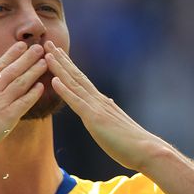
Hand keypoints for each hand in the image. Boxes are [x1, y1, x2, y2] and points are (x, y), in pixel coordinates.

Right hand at [0, 42, 46, 159]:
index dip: (10, 55)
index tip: (20, 46)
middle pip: (12, 70)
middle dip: (27, 58)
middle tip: (39, 48)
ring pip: (21, 82)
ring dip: (34, 71)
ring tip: (45, 61)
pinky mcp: (7, 117)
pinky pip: (25, 102)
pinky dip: (34, 94)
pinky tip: (42, 86)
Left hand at [44, 41, 161, 170]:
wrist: (146, 150)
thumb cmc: (132, 144)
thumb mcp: (115, 125)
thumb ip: (109, 113)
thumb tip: (107, 103)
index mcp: (101, 103)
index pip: (81, 81)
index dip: (68, 66)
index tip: (58, 53)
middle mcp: (98, 101)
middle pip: (76, 76)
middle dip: (61, 59)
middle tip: (48, 43)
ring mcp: (97, 108)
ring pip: (74, 84)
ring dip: (59, 68)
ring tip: (47, 54)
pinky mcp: (95, 119)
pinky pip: (77, 102)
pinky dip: (65, 90)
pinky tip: (54, 80)